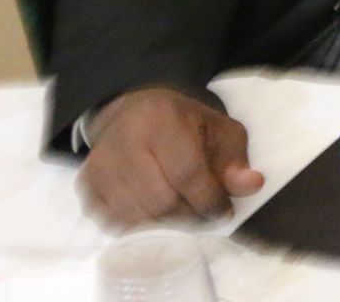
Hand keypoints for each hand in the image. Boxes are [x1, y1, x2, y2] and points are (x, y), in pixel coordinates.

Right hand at [76, 87, 263, 228]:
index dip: (210, 200)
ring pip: (137, 217)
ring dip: (165, 226)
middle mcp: (126, 140)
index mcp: (162, 120)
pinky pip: (113, 222)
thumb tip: (252, 184)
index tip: (223, 211)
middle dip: (189, 216)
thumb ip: (235, 159)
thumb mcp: (218, 131)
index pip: (188, 173)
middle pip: (161, 201)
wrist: (133, 111)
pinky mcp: (87, 184)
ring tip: (181, 214)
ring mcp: (101, 164)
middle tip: (202, 215)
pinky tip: (153, 214)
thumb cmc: (182, 123)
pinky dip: (138, 227)